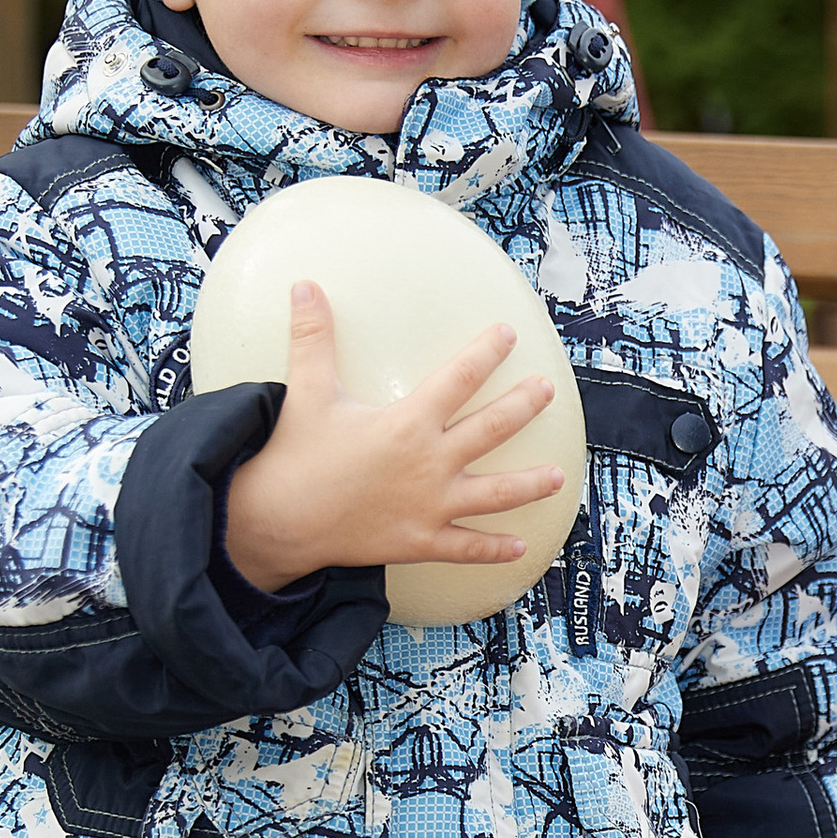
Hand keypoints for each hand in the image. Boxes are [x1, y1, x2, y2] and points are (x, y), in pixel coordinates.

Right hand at [222, 279, 562, 593]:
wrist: (278, 521)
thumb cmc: (295, 455)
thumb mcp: (308, 392)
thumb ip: (313, 338)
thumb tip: (304, 287)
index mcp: (408, 422)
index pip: (459, 378)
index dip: (486, 353)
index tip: (508, 335)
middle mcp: (430, 462)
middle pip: (492, 429)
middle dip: (524, 407)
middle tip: (547, 391)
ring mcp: (430, 505)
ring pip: (495, 493)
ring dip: (531, 484)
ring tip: (559, 477)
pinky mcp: (420, 541)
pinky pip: (466, 547)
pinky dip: (494, 549)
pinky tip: (520, 546)